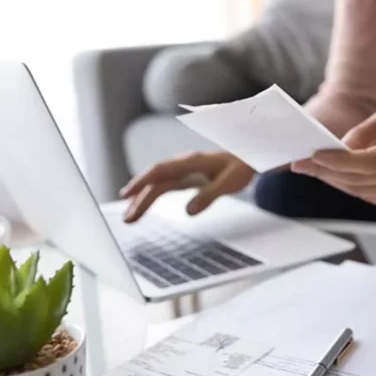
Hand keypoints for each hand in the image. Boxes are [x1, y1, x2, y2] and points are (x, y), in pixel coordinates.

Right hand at [120, 152, 253, 222]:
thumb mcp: (229, 183)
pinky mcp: (184, 176)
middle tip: (127, 218)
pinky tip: (140, 205)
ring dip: (142, 198)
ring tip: (129, 217)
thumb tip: (188, 211)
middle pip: (155, 180)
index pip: (160, 170)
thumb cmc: (240, 168)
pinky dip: (150, 195)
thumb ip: (209, 196)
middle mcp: (182, 164)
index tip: (128, 194)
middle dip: (139, 198)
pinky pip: (163, 185)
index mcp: (191, 162)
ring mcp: (182, 169)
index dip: (143, 181)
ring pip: (157, 183)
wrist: (248, 158)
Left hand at [292, 111, 375, 211]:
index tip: (313, 156)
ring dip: (334, 180)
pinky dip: (350, 186)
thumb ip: (366, 130)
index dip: (337, 162)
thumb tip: (342, 147)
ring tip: (313, 169)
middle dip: (326, 172)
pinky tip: (337, 176)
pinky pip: (369, 196)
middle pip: (358, 179)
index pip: (367, 162)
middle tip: (301, 164)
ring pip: (359, 191)